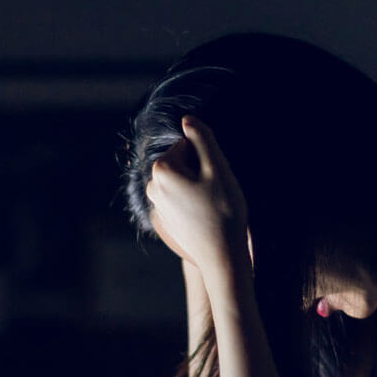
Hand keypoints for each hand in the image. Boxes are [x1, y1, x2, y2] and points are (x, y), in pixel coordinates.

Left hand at [145, 116, 249, 273]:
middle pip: (183, 163)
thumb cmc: (223, 211)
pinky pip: (182, 201)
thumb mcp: (218, 169)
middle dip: (201, 171)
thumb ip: (202, 139)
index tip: (216, 177)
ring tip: (213, 206)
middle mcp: (152, 187)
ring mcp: (157, 206)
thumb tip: (187, 119)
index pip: (187, 145)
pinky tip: (207, 219)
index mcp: (162, 170)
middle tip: (217, 191)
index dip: (207, 157)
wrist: (222, 257)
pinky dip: (195, 204)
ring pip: (183, 182)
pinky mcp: (165, 221)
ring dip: (199, 187)